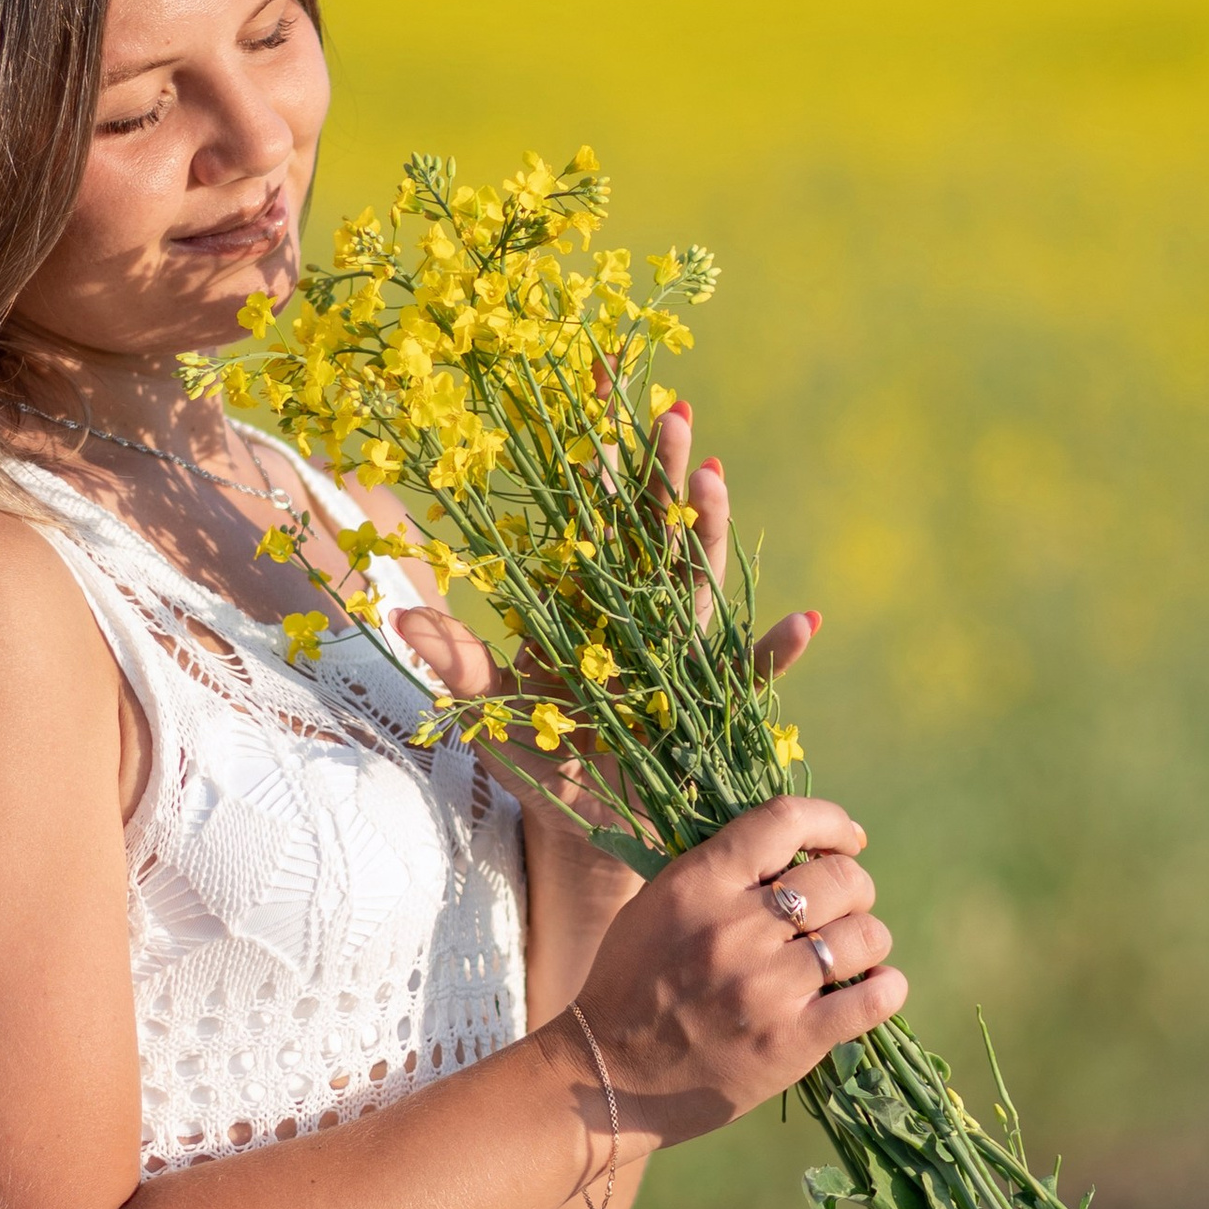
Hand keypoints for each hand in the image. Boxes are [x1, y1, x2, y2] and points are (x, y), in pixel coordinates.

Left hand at [388, 396, 816, 830]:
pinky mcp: (710, 705)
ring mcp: (680, 654)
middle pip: (654, 527)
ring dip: (706, 530)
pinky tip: (802, 622)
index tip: (602, 377)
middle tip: (672, 409)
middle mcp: (638, 615)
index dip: (599, 448)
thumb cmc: (540, 763)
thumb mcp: (491, 712)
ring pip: (696, 578)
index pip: (593, 511)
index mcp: (584, 602)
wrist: (587, 832)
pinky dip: (774, 651)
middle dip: (663, 469)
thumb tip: (405, 615)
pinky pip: (747, 674)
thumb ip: (459, 662)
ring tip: (712, 475)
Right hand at [560, 796, 903, 1143]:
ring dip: (870, 939)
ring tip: (855, 952)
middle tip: (846, 907)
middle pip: (840, 879)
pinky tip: (880, 987)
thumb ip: (718, 874)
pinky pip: (871, 1002)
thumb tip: (792, 850)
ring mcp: (768, 987)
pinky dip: (887, 989)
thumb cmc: (627, 986)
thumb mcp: (656, 905)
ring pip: (865, 936)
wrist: (603, 1077)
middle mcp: (737, 928)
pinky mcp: (790, 1042)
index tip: (847, 841)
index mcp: (700, 884)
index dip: (832, 823)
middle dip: (856, 888)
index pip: (786, 820)